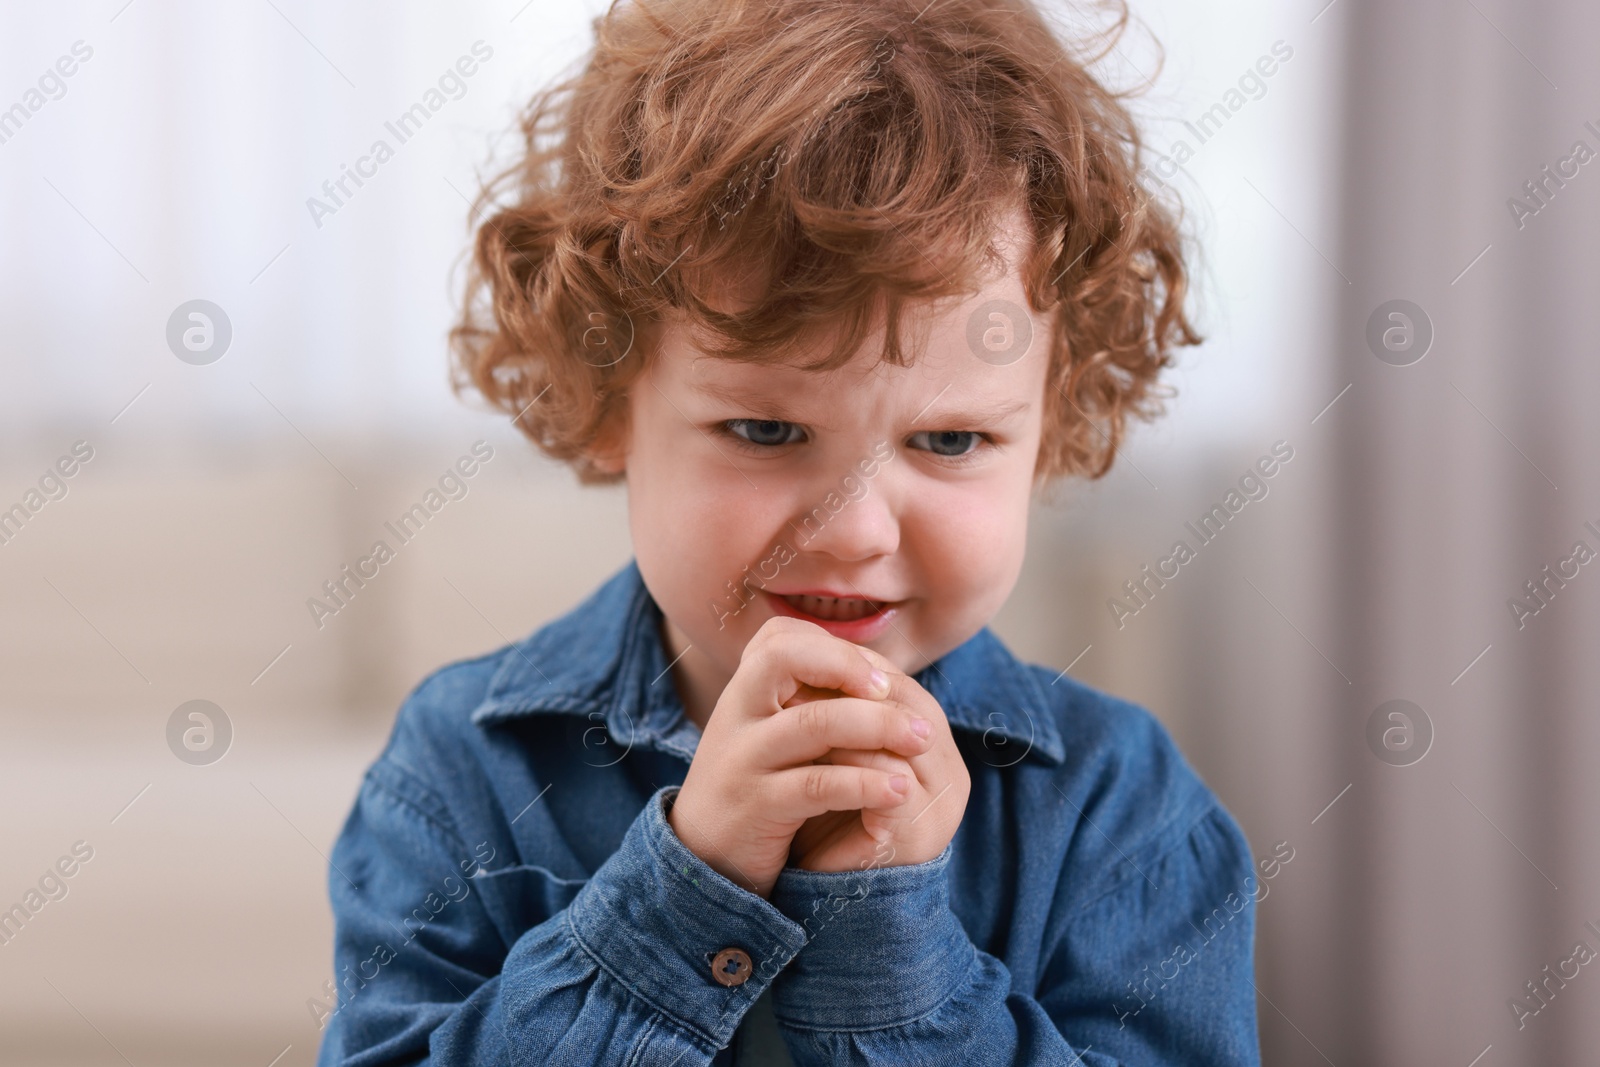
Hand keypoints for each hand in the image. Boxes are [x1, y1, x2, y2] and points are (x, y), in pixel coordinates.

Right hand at [667, 616, 935, 898]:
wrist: (703, 860)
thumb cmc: (755, 789)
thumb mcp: (771, 737)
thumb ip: (806, 703)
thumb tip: (877, 673)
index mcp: (744, 694)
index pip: (779, 637)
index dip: (833, 646)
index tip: (876, 677)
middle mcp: (737, 715)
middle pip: (786, 657)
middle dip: (850, 667)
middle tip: (896, 695)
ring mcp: (743, 759)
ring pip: (814, 722)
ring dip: (878, 726)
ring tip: (921, 740)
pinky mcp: (756, 807)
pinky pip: (817, 785)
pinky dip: (866, 783)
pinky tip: (899, 790)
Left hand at [786, 648, 969, 874]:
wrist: (823, 899)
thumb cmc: (823, 822)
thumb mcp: (834, 757)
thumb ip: (837, 711)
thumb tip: (803, 644)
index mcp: (934, 748)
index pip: (899, 686)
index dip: (851, 666)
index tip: (801, 654)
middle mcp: (950, 773)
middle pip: (906, 702)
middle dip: (848, 684)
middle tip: (793, 672)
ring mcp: (942, 805)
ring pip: (898, 737)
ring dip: (843, 718)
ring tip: (793, 703)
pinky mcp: (920, 834)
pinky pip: (886, 782)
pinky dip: (845, 763)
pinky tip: (805, 751)